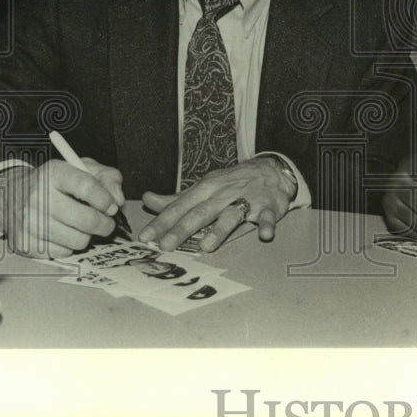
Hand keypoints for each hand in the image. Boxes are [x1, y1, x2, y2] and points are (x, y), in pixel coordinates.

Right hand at [0, 158, 121, 258]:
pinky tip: (64, 233)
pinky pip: (63, 253)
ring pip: (78, 240)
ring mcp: (30, 222)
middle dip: (105, 224)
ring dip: (88, 236)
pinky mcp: (25, 243)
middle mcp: (39, 197)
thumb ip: (107, 178)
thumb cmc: (55, 182)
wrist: (11, 196)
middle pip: (86, 219)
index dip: (106, 200)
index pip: (87, 187)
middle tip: (106, 223)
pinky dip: (70, 246)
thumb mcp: (82, 168)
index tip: (112, 207)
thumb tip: (118, 201)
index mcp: (54, 173)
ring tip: (82, 226)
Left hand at [139, 157, 295, 251]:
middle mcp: (224, 193)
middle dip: (182, 228)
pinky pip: (268, 216)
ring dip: (220, 229)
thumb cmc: (232, 183)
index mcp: (206, 188)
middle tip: (165, 245)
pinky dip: (267, 225)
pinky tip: (264, 235)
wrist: (272, 170)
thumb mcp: (204, 187)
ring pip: (232, 214)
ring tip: (206, 246)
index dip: (162, 221)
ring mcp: (247, 199)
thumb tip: (148, 200)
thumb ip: (177, 199)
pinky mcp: (268, 206)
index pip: (180, 206)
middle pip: (201, 212)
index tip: (145, 237)